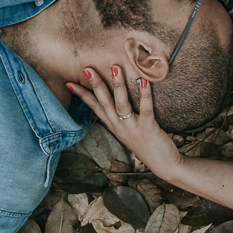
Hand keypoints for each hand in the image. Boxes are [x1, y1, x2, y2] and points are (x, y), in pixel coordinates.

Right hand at [67, 66, 181, 175]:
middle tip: (87, 69)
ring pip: (121, 104)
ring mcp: (132, 128)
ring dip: (117, 85)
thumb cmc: (147, 143)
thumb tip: (118, 95)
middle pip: (104, 102)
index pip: (94, 107)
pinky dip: (144, 95)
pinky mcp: (147, 128)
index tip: (69, 83)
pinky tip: (144, 81)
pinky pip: (145, 109)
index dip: (81, 95)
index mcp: (113, 125)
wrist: (163, 164)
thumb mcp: (128, 129)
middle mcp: (119, 126)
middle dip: (95, 85)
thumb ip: (121, 114)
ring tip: (115, 68)